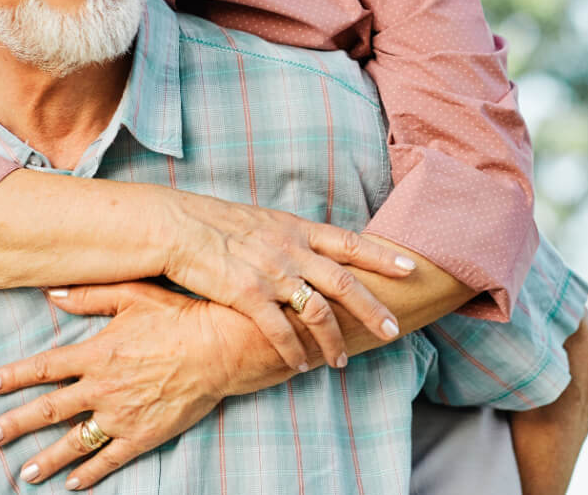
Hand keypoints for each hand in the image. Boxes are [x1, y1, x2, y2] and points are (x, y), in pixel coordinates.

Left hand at [0, 281, 244, 489]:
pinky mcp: (143, 435)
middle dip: (16, 424)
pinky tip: (72, 484)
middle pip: (49, 410)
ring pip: (74, 442)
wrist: (221, 347)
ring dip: (46, 459)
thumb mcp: (133, 295)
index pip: (44, 367)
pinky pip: (109, 459)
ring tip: (23, 473)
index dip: (13, 376)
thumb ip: (90, 295)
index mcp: (97, 353)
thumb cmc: (180, 316)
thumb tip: (51, 293)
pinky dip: (89, 473)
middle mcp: (102, 388)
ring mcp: (122, 415)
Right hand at [155, 192, 411, 370]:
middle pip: (345, 282)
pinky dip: (294, 351)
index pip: (350, 242)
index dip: (382, 255)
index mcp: (297, 229)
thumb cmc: (217, 224)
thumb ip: (291, 237)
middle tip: (395, 330)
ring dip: (333, 340)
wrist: (177, 226)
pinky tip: (301, 365)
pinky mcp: (247, 295)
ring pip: (317, 312)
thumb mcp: (264, 221)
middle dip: (373, 309)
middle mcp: (291, 249)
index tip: (410, 267)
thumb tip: (312, 250)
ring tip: (342, 361)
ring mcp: (272, 272)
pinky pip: (280, 331)